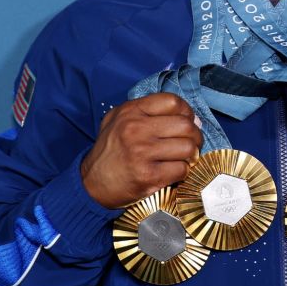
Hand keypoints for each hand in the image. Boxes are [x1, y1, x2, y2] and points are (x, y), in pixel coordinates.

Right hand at [80, 93, 202, 208]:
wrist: (91, 183)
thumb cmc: (111, 150)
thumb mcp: (119, 119)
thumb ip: (148, 111)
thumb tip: (190, 117)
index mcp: (131, 111)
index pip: (173, 102)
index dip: (187, 112)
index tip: (188, 121)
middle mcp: (136, 129)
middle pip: (185, 126)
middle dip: (195, 135)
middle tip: (192, 142)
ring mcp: (142, 153)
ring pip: (188, 148)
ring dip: (191, 155)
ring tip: (184, 158)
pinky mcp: (148, 176)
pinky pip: (181, 170)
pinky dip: (183, 171)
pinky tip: (173, 171)